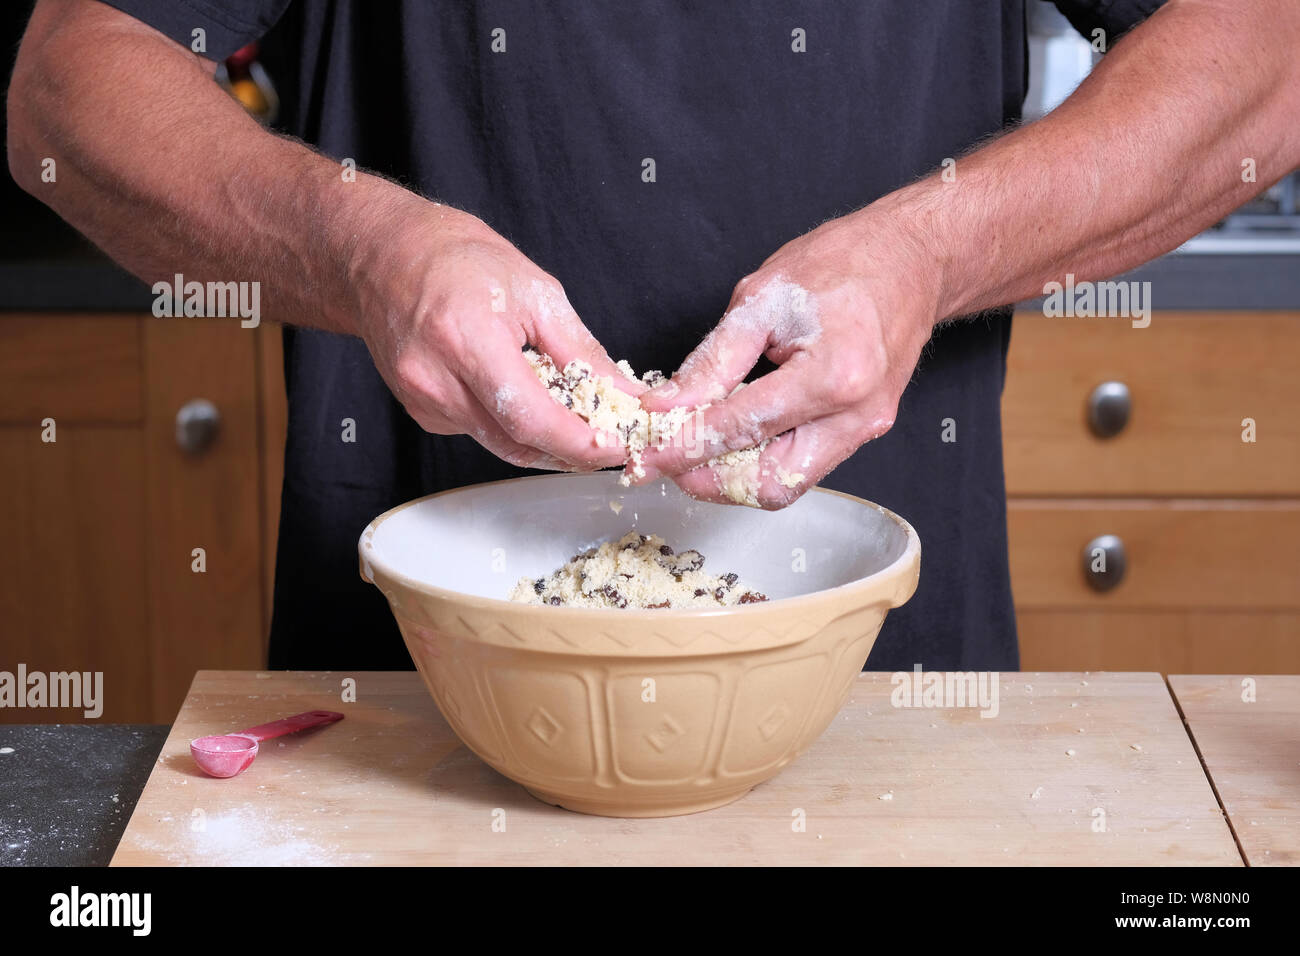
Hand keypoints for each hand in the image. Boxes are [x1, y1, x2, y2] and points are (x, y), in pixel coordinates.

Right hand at [349, 198, 640, 469]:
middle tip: (607, 442)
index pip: (529, 418)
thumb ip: (581, 351)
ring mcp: (423, 401)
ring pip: (499, 445)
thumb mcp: (534, 291)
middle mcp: (436, 380)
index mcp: (466, 340)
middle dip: (569, 452)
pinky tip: (524, 400)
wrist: (381, 255)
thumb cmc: (455, 258)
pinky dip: (511, 426)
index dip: (578, 443)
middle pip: (515, 444)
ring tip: (577, 421)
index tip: (614, 446)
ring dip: (544, 442)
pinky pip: (478, 432)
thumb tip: (626, 393)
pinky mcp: (421, 412)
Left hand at [635, 209, 940, 506]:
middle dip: (710, 480)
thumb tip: (666, 408)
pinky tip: (733, 437)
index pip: (741, 428)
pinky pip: (804, 465)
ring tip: (696, 447)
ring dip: (733, 476)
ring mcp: (864, 429)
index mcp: (834, 375)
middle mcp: (856, 415)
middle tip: (669, 460)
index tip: (646, 457)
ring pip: (787, 485)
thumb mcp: (761, 298)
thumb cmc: (844, 264)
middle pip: (770, 484)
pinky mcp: (863, 433)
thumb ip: (711, 362)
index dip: (684, 447)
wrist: (911, 260)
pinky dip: (760, 459)